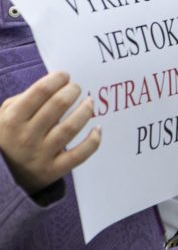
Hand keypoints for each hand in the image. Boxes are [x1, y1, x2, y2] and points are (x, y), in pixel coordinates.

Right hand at [0, 71, 99, 194]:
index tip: (65, 76)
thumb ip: (26, 97)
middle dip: (72, 90)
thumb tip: (57, 83)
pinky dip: (93, 140)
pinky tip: (98, 128)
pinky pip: (80, 154)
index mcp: (12, 120)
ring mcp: (40, 155)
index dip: (57, 79)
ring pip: (71, 127)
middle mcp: (25, 138)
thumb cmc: (13, 133)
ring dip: (85, 110)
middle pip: (58, 105)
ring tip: (89, 101)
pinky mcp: (54, 170)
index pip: (40, 92)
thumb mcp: (6, 114)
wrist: (6, 173)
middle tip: (76, 88)